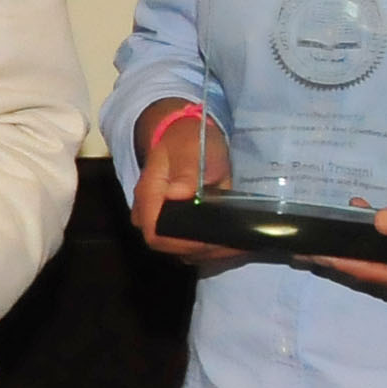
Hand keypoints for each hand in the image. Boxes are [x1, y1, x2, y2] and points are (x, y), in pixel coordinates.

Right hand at [127, 100, 244, 276]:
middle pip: (170, 247)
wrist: (184, 136)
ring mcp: (162, 221)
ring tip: (237, 244)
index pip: (156, 234)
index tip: (212, 240)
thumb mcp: (191, 149)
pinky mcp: (175, 225)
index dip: (183, 243)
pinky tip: (231, 241)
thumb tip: (180, 195)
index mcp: (148, 196)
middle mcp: (150, 214)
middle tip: (234, 244)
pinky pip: (190, 245)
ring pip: (181, 250)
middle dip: (203, 250)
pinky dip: (211, 247)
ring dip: (210, 251)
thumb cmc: (188, 141)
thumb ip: (186, 172)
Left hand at [303, 191, 386, 313]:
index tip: (314, 255)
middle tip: (304, 251)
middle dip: (343, 266)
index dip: (345, 265)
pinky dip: (382, 258)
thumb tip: (379, 222)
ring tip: (324, 244)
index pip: (381, 276)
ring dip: (360, 262)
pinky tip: (367, 236)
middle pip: (380, 283)